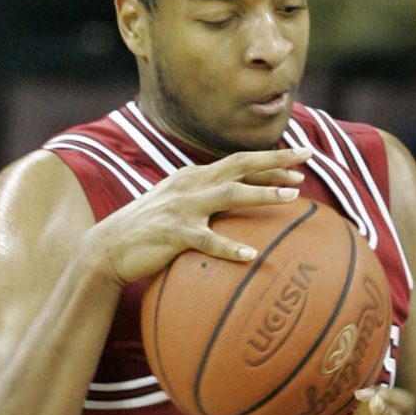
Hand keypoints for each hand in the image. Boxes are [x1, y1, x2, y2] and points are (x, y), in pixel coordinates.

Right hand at [81, 147, 311, 288]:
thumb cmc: (150, 231)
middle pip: (239, 165)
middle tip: (307, 158)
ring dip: (262, 194)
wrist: (108, 247)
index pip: (238, 162)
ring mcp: (183, 208)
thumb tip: (238, 204)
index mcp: (194, 177)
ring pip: (229, 195)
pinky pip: (207, 241)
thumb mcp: (179, 207)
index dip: (270, 161)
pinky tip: (251, 256)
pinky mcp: (174, 234)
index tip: (300, 160)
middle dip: (274, 160)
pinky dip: (229, 248)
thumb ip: (206, 201)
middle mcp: (190, 185)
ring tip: (291, 199)